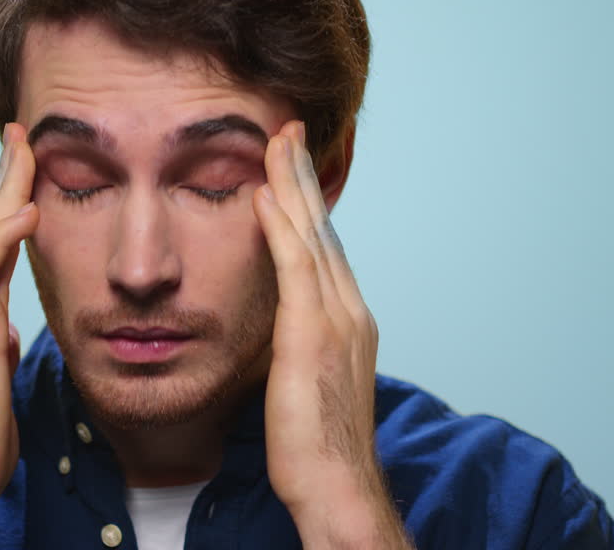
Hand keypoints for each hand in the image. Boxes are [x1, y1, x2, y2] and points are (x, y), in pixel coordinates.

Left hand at [252, 121, 411, 548]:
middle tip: (288, 131)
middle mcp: (349, 309)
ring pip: (312, 234)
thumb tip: (276, 328)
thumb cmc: (316, 445)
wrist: (335, 483)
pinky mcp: (312, 331)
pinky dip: (281, 225)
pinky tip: (264, 194)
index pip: (325, 247)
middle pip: (322, 227)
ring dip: (293, 184)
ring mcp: (335, 318)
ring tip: (277, 142)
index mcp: (348, 320)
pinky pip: (295, 264)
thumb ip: (297, 344)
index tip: (292, 168)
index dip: (308, 203)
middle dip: (303, 176)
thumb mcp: (308, 381)